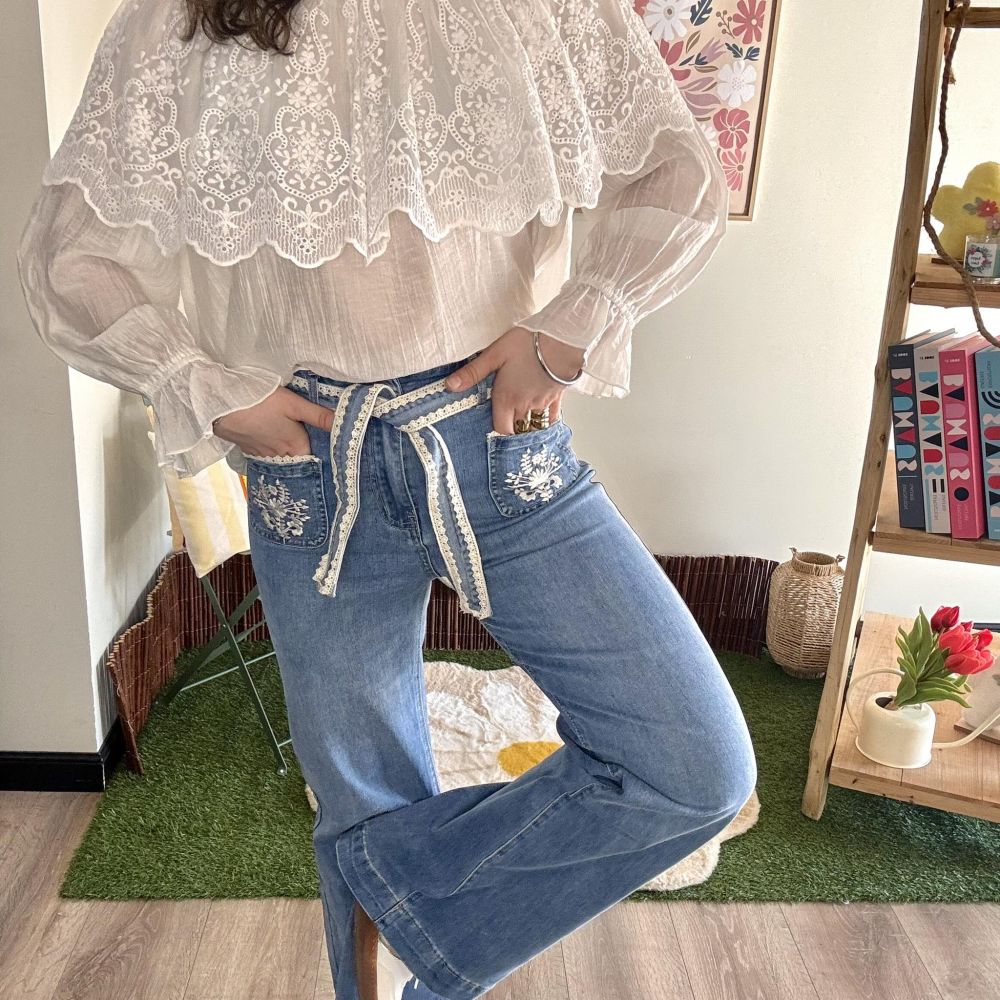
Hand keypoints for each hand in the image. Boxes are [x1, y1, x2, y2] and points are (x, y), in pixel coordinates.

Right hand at [212, 386, 335, 456]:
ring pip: (280, 456)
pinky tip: (269, 437)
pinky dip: (268, 447)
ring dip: (285, 451)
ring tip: (289, 439)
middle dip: (303, 453)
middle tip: (310, 442)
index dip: (321, 451)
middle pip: (296, 458)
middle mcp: (280, 456)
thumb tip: (344, 424)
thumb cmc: (261, 401)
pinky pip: (263, 452)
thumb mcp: (294, 404)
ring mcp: (261, 454)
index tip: (328, 447)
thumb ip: (319, 416)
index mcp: (296, 447)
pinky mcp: (246, 448)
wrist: (221, 403)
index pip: (314, 457)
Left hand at [444, 327, 585, 434]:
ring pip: (534, 425)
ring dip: (527, 426)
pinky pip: (552, 417)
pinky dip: (546, 421)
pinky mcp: (557, 397)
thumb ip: (473, 372)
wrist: (563, 340)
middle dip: (511, 430)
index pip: (500, 429)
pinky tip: (542, 418)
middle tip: (506, 424)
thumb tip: (450, 386)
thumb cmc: (528, 344)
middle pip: (517, 430)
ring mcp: (542, 403)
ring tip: (521, 421)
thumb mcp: (495, 354)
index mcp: (507, 398)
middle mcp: (524, 406)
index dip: (496, 431)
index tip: (493, 426)